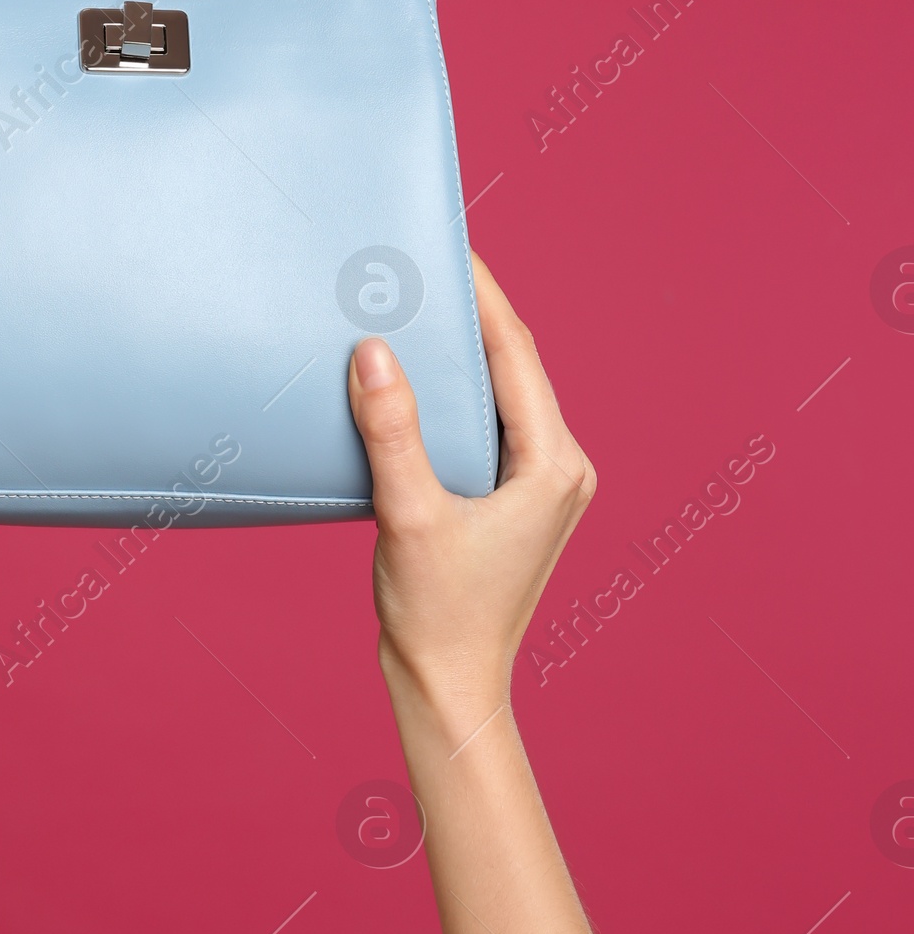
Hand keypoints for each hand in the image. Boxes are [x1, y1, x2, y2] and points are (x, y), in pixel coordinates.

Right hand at [347, 250, 593, 730]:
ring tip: (414, 306)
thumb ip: (392, 430)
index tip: (451, 246)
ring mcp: (539, 485)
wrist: (449, 687)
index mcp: (553, 465)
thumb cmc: (438, 614)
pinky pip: (485, 423)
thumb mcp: (409, 514)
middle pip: (513, 366)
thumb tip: (374, 350)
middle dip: (470, 314)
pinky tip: (412, 378)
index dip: (483, 295)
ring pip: (500, 393)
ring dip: (460, 352)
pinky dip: (452, 393)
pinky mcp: (512, 499)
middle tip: (423, 264)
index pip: (516, 354)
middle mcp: (559, 467)